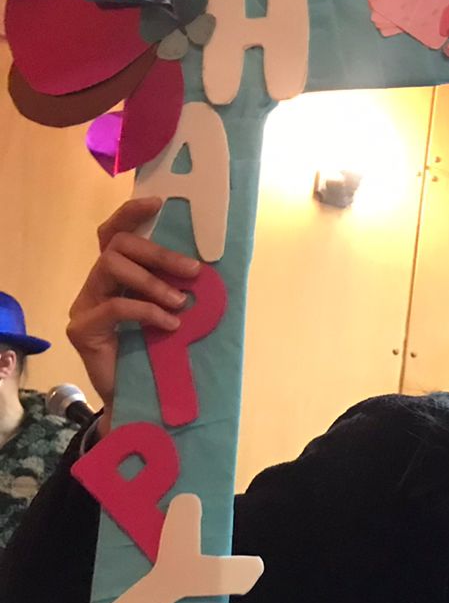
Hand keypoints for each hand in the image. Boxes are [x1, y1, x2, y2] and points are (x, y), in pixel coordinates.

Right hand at [65, 197, 199, 416]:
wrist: (140, 399)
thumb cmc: (159, 354)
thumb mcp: (174, 314)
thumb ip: (179, 290)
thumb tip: (212, 269)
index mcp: (116, 277)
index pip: (113, 234)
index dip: (131, 214)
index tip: (157, 203)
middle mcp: (95, 286)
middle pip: (116, 247)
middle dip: (158, 254)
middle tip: (194, 272)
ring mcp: (85, 306)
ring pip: (111, 268)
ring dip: (153, 282)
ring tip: (181, 304)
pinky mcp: (83, 329)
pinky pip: (115, 307)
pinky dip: (148, 311)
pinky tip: (170, 325)